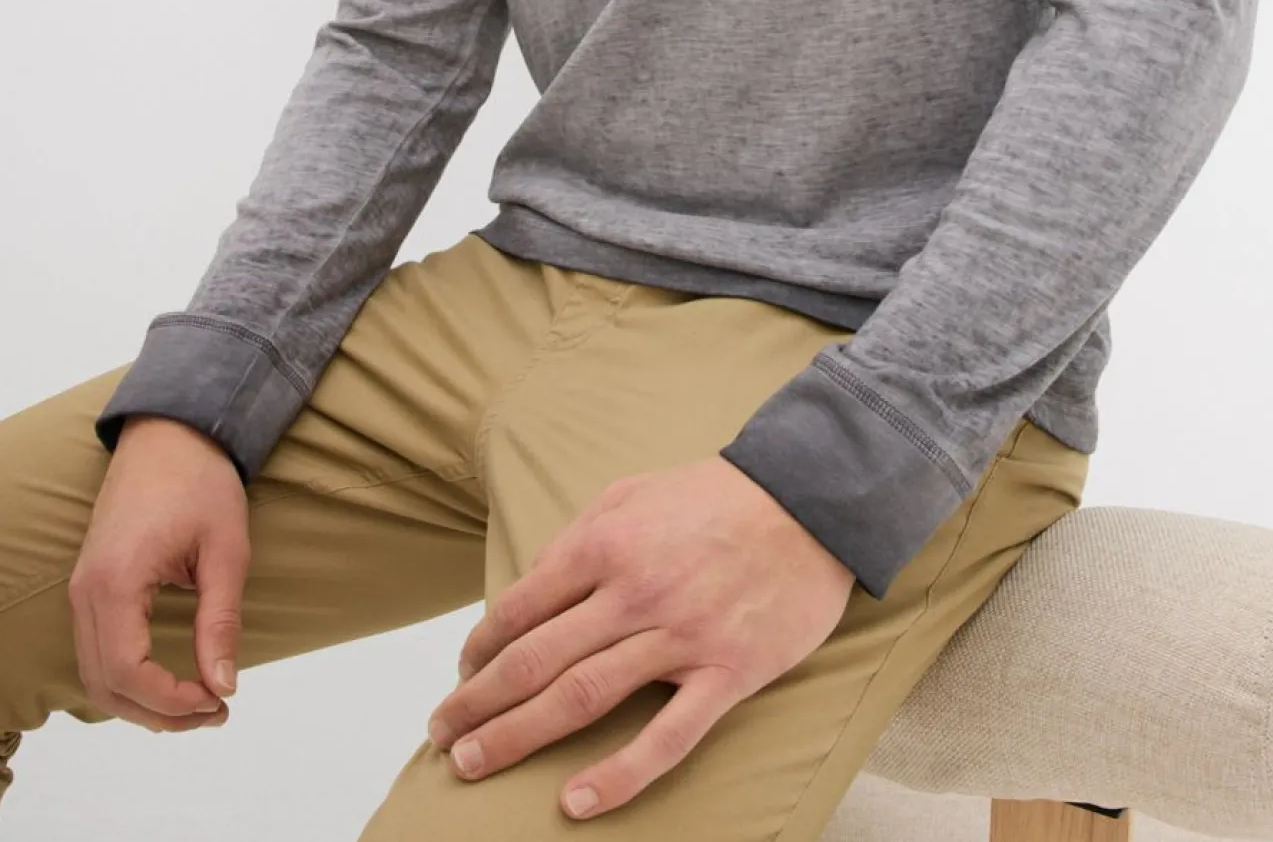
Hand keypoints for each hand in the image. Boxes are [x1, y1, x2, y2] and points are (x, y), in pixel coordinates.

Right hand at [68, 415, 247, 733]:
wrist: (171, 431)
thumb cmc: (201, 481)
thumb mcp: (226, 550)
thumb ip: (220, 621)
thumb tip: (223, 685)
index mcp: (115, 582)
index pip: (126, 672)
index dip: (169, 702)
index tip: (216, 702)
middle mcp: (86, 592)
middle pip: (104, 685)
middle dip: (158, 713)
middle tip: (214, 711)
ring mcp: (82, 589)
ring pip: (94, 676)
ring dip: (142, 702)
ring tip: (199, 703)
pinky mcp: (90, 585)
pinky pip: (96, 651)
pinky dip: (127, 679)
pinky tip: (170, 680)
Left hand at [425, 455, 856, 819]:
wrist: (808, 499)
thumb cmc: (714, 496)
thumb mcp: (630, 493)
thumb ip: (576, 539)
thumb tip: (528, 588)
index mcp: (605, 544)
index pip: (519, 609)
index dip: (479, 650)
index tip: (462, 674)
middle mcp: (633, 593)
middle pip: (536, 662)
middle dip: (477, 703)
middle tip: (442, 736)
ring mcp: (680, 637)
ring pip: (583, 698)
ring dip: (517, 736)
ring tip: (472, 765)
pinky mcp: (727, 674)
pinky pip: (667, 737)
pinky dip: (618, 775)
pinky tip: (575, 803)